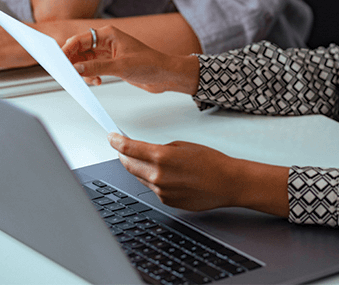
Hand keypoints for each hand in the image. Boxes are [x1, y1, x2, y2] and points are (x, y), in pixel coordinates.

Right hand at [62, 25, 197, 93]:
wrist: (165, 75)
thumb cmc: (150, 64)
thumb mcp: (121, 66)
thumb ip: (96, 66)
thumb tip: (75, 68)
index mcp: (108, 34)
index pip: (80, 39)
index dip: (67, 50)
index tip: (59, 62)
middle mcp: (107, 41)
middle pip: (79, 50)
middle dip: (74, 62)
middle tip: (69, 74)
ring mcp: (108, 53)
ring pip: (85, 60)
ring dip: (83, 71)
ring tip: (90, 80)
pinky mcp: (111, 64)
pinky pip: (92, 68)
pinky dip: (91, 75)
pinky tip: (97, 81)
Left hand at [108, 133, 239, 210]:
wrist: (227, 183)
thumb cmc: (211, 162)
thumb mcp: (183, 146)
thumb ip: (161, 149)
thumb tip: (146, 152)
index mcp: (162, 157)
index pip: (128, 149)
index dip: (116, 141)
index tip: (111, 137)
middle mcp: (158, 176)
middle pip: (128, 165)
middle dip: (124, 155)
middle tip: (123, 148)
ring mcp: (161, 191)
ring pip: (140, 177)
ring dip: (140, 168)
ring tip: (151, 160)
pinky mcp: (166, 201)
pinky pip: (152, 188)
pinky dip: (154, 179)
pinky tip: (167, 175)